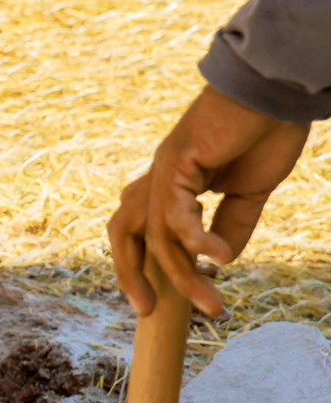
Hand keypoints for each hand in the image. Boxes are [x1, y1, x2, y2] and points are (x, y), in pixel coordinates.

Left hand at [109, 85, 310, 316]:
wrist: (278, 91)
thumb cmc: (265, 133)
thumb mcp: (249, 191)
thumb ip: (231, 225)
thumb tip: (220, 261)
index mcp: (170, 185)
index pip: (140, 232)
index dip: (142, 267)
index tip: (160, 301)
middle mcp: (157, 179)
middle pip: (124, 235)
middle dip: (130, 276)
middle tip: (148, 311)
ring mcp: (162, 170)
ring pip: (157, 236)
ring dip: (183, 275)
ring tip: (211, 303)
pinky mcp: (175, 161)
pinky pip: (175, 212)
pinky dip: (195, 238)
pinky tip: (218, 259)